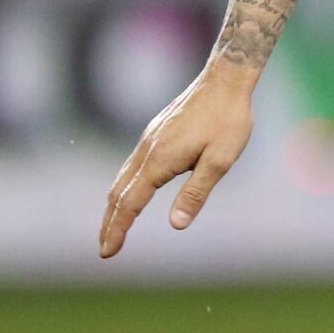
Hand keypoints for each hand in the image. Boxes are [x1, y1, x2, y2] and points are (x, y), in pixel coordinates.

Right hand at [99, 61, 254, 257]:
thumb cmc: (228, 120)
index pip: (130, 204)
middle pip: (118, 193)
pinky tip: (132, 193)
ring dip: (115, 205)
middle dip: (110, 222)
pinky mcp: (156, 132)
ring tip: (113, 227)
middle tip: (105, 249)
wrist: (226, 79)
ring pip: (122, 178)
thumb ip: (196, 193)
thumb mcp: (220, 161)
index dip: (118, 230)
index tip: (107, 253)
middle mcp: (147, 150)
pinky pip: (131, 165)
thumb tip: (176, 225)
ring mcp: (149, 139)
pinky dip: (124, 186)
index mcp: (160, 160)